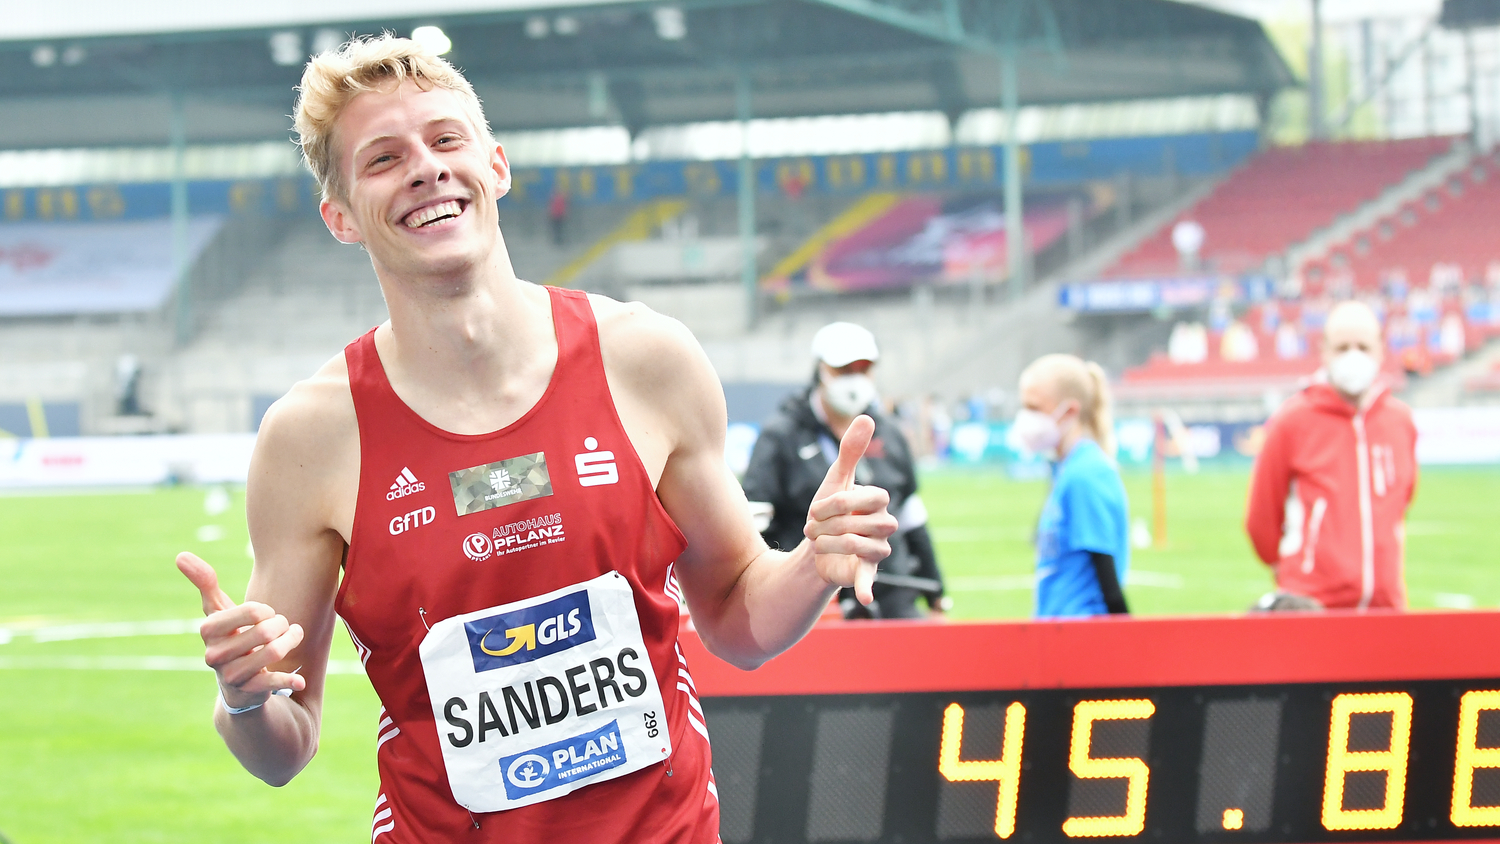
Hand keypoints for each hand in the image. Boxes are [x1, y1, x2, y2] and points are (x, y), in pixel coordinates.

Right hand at [177, 552, 305, 710]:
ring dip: (291, 642)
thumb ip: (204, 583)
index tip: (267, 614)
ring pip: (273, 651)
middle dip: (284, 625)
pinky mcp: (248, 691)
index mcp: (208, 630)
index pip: (252, 611)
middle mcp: (215, 654)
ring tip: (292, 639)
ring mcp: (230, 675)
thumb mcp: (217, 610)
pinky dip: (289, 679)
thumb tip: (180, 555)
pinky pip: (272, 681)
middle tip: (285, 627)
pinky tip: (300, 679)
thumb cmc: (231, 636)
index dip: (267, 610)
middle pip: (267, 631)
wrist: (237, 680)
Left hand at [804, 415, 897, 604]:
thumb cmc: (828, 511)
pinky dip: (867, 588)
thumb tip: (867, 416)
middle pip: (861, 523)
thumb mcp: (835, 479)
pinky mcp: (865, 573)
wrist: (813, 546)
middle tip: (813, 530)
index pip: (868, 498)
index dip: (839, 503)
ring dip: (829, 544)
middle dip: (830, 525)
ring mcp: (877, 551)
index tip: (816, 509)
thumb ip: (851, 451)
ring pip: (859, 545)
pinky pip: (871, 579)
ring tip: (818, 545)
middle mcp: (884, 527)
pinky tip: (866, 599)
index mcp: (878, 503)